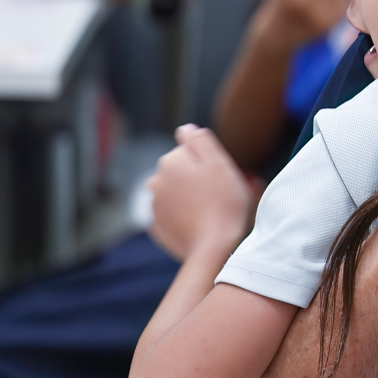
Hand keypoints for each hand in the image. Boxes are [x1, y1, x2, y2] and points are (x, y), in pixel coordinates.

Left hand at [147, 125, 256, 259]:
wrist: (213, 249)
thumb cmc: (224, 204)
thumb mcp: (220, 163)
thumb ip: (200, 140)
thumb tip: (184, 129)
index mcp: (170, 162)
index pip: (190, 151)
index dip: (209, 162)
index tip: (221, 177)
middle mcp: (155, 181)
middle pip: (181, 172)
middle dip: (197, 179)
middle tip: (219, 194)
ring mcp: (153, 206)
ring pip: (175, 193)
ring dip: (189, 197)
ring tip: (211, 211)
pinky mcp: (157, 228)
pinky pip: (172, 215)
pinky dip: (183, 216)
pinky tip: (199, 224)